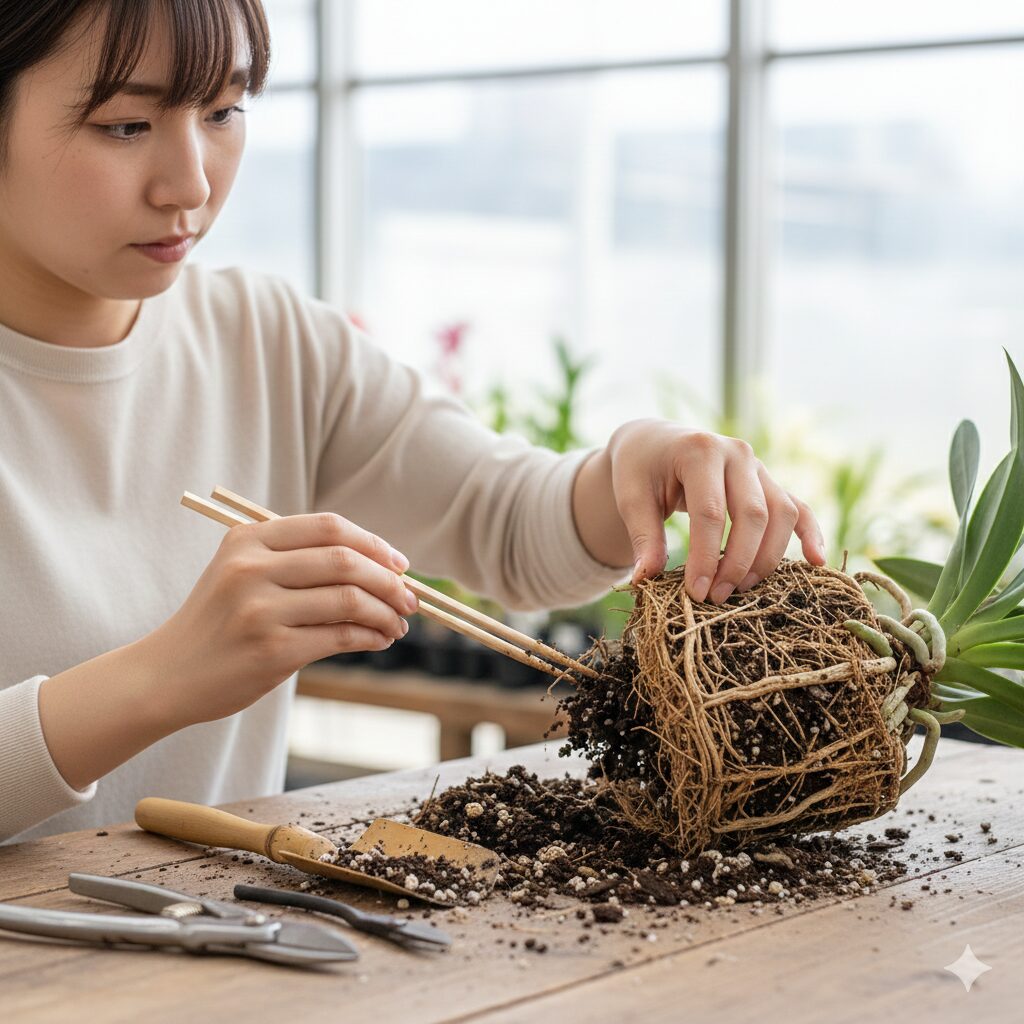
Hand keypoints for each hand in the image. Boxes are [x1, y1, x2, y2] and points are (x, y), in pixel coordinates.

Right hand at [143, 513, 418, 726]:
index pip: (329, 527)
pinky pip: (340, 636)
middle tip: (410, 599)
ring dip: (386, 613)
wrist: (166, 675)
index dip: (374, 543)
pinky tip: (378, 640)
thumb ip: (296, 559)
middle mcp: (252, 569)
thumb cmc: (218, 623)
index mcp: (248, 540)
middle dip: (390, 581)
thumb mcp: (242, 572)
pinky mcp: (271, 650)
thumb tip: (380, 564)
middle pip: (346, 561)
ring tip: (397, 624)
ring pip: (350, 600)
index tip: (400, 564)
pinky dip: (370, 637)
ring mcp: (261, 610)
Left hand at [577, 418, 826, 603]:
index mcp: (699, 450)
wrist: (655, 442)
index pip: (711, 512)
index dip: (707, 556)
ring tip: (740, 589)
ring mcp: (758, 466)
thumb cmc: (640, 470)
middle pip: (752, 515)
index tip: (697, 592)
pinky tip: (816, 562)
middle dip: (738, 562)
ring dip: (766, 557)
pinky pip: (797, 507)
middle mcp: (736, 453)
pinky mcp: (768, 482)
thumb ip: (642, 536)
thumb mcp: (631, 498)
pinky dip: (810, 533)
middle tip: (716, 597)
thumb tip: (646, 579)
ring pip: (781, 514)